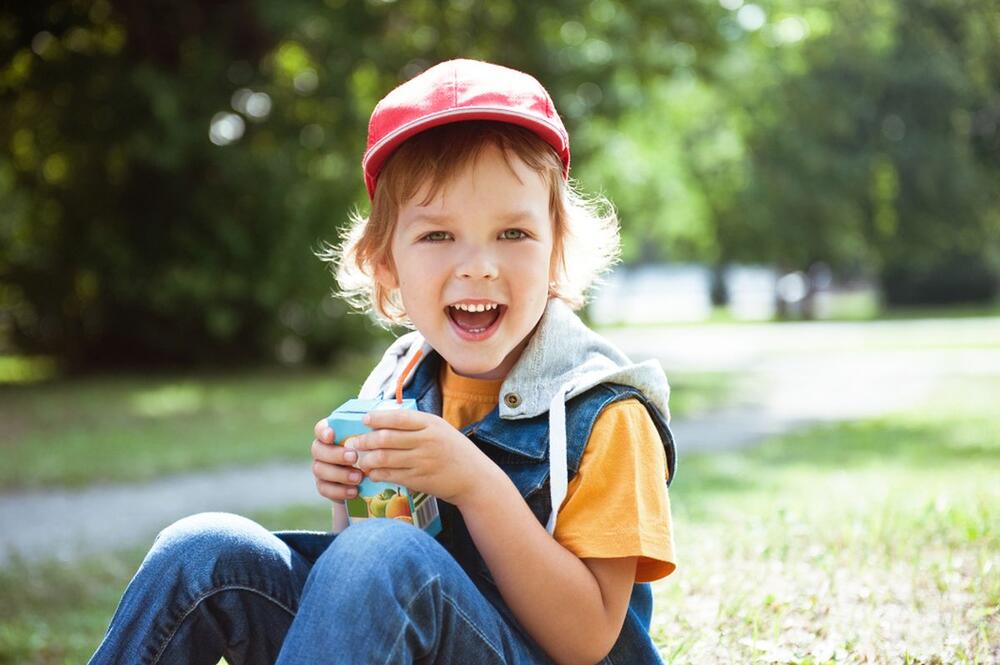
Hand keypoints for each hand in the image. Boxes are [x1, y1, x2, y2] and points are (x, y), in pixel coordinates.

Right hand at [310, 418, 364, 501]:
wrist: (367, 480)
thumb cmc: (370, 452)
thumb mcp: (371, 441)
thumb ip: (370, 433)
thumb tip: (382, 421)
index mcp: (331, 435)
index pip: (320, 429)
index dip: (323, 431)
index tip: (332, 435)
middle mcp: (322, 450)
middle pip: (318, 450)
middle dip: (336, 454)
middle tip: (354, 457)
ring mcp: (321, 468)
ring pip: (319, 470)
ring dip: (340, 474)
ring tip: (359, 477)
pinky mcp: (323, 486)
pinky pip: (324, 488)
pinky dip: (339, 491)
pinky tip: (354, 491)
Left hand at [349, 409, 498, 506]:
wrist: (475, 478)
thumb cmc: (455, 451)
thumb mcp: (441, 429)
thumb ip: (417, 424)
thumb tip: (385, 419)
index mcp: (431, 424)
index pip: (398, 418)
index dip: (378, 418)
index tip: (365, 420)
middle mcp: (426, 441)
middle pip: (387, 438)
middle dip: (365, 441)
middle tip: (353, 443)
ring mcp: (423, 462)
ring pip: (385, 458)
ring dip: (367, 459)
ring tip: (359, 459)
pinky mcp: (420, 480)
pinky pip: (392, 475)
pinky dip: (378, 474)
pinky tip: (372, 472)